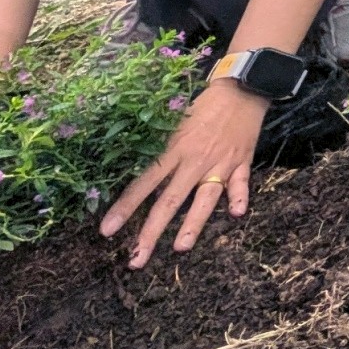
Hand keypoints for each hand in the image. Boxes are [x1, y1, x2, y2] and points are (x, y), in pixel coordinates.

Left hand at [101, 79, 268, 268]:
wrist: (241, 88)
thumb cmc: (202, 105)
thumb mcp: (173, 120)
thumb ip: (159, 145)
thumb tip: (131, 164)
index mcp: (173, 149)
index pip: (143, 183)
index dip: (124, 207)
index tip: (107, 230)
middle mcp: (194, 160)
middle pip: (169, 200)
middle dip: (151, 232)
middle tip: (136, 259)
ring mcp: (219, 162)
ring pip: (204, 198)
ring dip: (193, 224)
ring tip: (180, 248)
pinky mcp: (241, 162)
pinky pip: (240, 183)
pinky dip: (239, 197)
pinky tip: (236, 214)